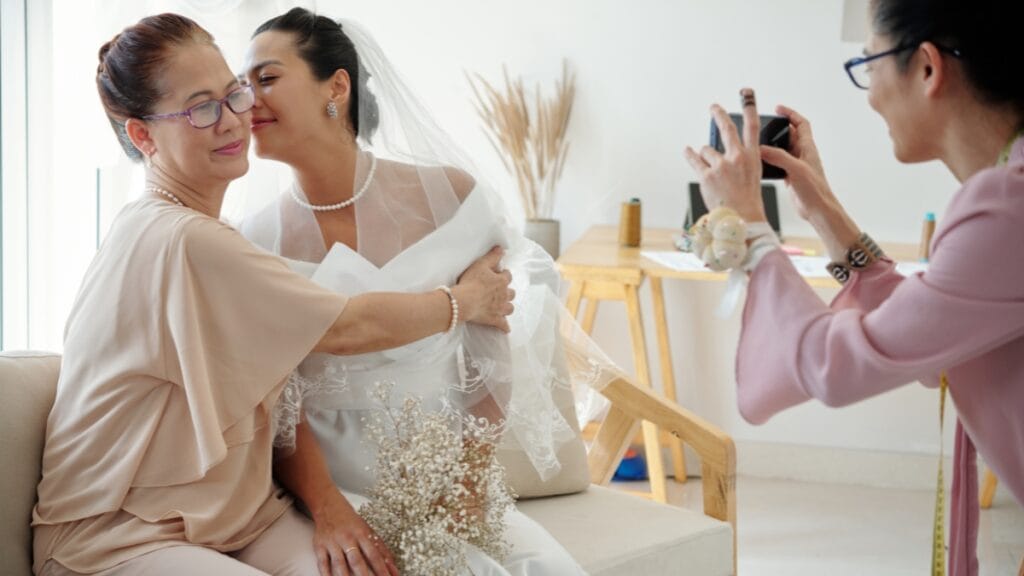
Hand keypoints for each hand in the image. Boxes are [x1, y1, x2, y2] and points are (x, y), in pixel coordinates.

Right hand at [310, 493, 398, 575]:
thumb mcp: (369, 531)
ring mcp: (333, 543)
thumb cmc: (352, 523)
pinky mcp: (320, 547)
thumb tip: (394, 567)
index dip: (382, 569)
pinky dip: (326, 573)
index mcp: (363, 534)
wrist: (330, 508)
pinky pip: (323, 563)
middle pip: (357, 560)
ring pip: (340, 563)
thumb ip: (381, 549)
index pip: (374, 555)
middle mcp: (348, 539)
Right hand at [454, 246, 514, 332]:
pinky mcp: (495, 320)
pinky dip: (505, 327)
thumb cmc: (470, 282)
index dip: (503, 275)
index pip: (507, 276)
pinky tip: (506, 328)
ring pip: (510, 308)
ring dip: (507, 307)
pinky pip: (504, 325)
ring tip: (502, 307)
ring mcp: (501, 309)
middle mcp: (504, 295)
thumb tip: (502, 248)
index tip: (498, 275)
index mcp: (502, 281)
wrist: (464, 301)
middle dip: (507, 292)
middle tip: (499, 292)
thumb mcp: (480, 264)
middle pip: (511, 293)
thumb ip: (492, 256)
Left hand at [684, 88, 766, 222]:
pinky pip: (694, 159)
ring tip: (713, 172)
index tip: (747, 93)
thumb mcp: (751, 175)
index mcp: (752, 157)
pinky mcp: (706, 176)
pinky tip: (688, 151)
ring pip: (707, 150)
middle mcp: (737, 158)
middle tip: (714, 107)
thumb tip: (716, 147)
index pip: (752, 127)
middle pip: (727, 128)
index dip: (750, 108)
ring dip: (706, 157)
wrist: (741, 219)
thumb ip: (739, 159)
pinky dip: (690, 155)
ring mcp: (721, 166)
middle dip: (719, 114)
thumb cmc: (746, 199)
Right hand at [758, 105, 836, 220]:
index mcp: (808, 148)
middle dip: (777, 129)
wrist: (818, 210)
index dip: (790, 114)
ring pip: (782, 149)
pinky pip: (778, 163)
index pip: (801, 124)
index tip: (778, 109)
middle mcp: (802, 154)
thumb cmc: (815, 190)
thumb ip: (779, 157)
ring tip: (758, 143)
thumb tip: (761, 148)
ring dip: (772, 145)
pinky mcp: (790, 176)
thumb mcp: (796, 169)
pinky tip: (761, 163)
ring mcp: (796, 165)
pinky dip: (770, 160)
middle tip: (763, 126)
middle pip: (789, 135)